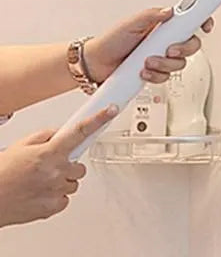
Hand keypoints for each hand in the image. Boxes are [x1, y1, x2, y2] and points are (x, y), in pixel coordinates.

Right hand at [0, 105, 116, 227]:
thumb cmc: (1, 173)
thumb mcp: (22, 145)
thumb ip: (46, 136)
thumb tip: (61, 133)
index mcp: (50, 152)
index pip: (80, 131)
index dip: (98, 120)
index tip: (111, 111)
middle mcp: (56, 171)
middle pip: (79, 165)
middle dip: (69, 164)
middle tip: (51, 166)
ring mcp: (55, 191)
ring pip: (73, 182)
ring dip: (62, 180)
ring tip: (41, 181)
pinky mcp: (52, 208)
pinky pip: (65, 199)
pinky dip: (56, 196)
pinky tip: (41, 193)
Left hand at [85, 9, 213, 84]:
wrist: (95, 64)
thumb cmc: (111, 40)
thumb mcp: (131, 23)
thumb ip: (152, 15)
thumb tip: (170, 11)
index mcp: (164, 25)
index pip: (189, 21)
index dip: (202, 22)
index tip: (206, 26)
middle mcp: (166, 41)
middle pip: (191, 44)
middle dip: (184, 48)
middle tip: (170, 49)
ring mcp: (161, 57)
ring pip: (180, 63)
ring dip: (165, 64)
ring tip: (148, 62)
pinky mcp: (155, 73)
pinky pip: (166, 77)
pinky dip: (156, 76)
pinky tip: (143, 72)